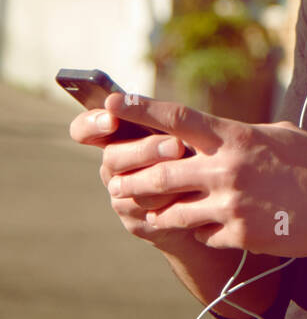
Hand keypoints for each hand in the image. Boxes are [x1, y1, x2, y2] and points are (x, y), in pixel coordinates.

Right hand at [68, 105, 193, 250]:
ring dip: (162, 178)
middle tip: (176, 145)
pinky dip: (172, 202)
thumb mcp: (177, 126)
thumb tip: (126, 95)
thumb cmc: (193, 147)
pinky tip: (193, 193)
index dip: (91, 124)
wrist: (210, 191)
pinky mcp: (136, 223)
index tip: (111, 119)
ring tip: (190, 168)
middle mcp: (113, 168)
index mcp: (116, 136)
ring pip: (131, 189)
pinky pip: (148, 214)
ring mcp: (121, 197)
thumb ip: (155, 114)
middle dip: (145, 150)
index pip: (84, 129)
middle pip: (112, 158)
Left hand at [96, 93, 306, 257]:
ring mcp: (232, 205)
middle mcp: (228, 169)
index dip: (140, 109)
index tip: (113, 102)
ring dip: (161, 213)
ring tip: (153, 213)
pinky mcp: (241, 236)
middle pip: (159, 174)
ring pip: (172, 213)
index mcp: (235, 137)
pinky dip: (199, 233)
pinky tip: (208, 229)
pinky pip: (202, 237)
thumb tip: (214, 129)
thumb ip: (240, 133)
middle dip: (133, 180)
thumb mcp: (278, 134)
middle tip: (117, 183)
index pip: (176, 118)